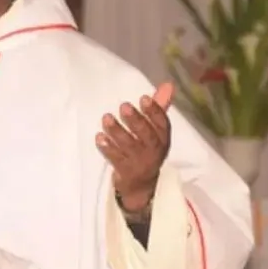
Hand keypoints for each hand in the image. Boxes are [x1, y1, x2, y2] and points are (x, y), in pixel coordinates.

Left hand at [96, 83, 173, 210]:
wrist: (141, 184)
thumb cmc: (146, 148)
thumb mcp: (154, 129)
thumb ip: (159, 106)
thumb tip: (168, 84)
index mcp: (162, 138)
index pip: (162, 124)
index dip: (154, 111)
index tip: (143, 98)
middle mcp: (154, 151)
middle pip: (146, 135)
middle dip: (136, 120)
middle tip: (123, 106)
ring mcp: (140, 163)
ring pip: (129, 146)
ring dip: (117, 131)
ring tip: (106, 118)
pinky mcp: (126, 172)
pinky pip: (116, 159)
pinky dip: (108, 149)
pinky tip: (99, 138)